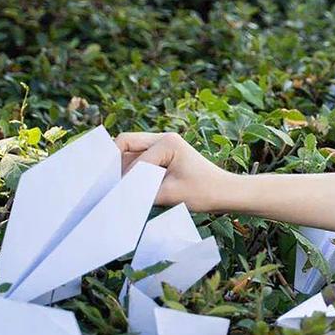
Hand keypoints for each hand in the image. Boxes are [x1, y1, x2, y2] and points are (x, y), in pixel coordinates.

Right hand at [115, 132, 235, 211]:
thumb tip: (116, 195)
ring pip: (129, 153)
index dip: (126, 179)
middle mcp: (163, 138)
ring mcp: (162, 145)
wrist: (226, 193)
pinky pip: (138, 159)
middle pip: (125, 145)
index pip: (134, 159)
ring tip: (121, 189)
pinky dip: (133, 172)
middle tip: (109, 186)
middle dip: (115, 165)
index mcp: (168, 141)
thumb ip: (141, 193)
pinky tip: (132, 187)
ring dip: (124, 169)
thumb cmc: (204, 192)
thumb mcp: (170, 195)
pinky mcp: (162, 155)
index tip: (120, 196)